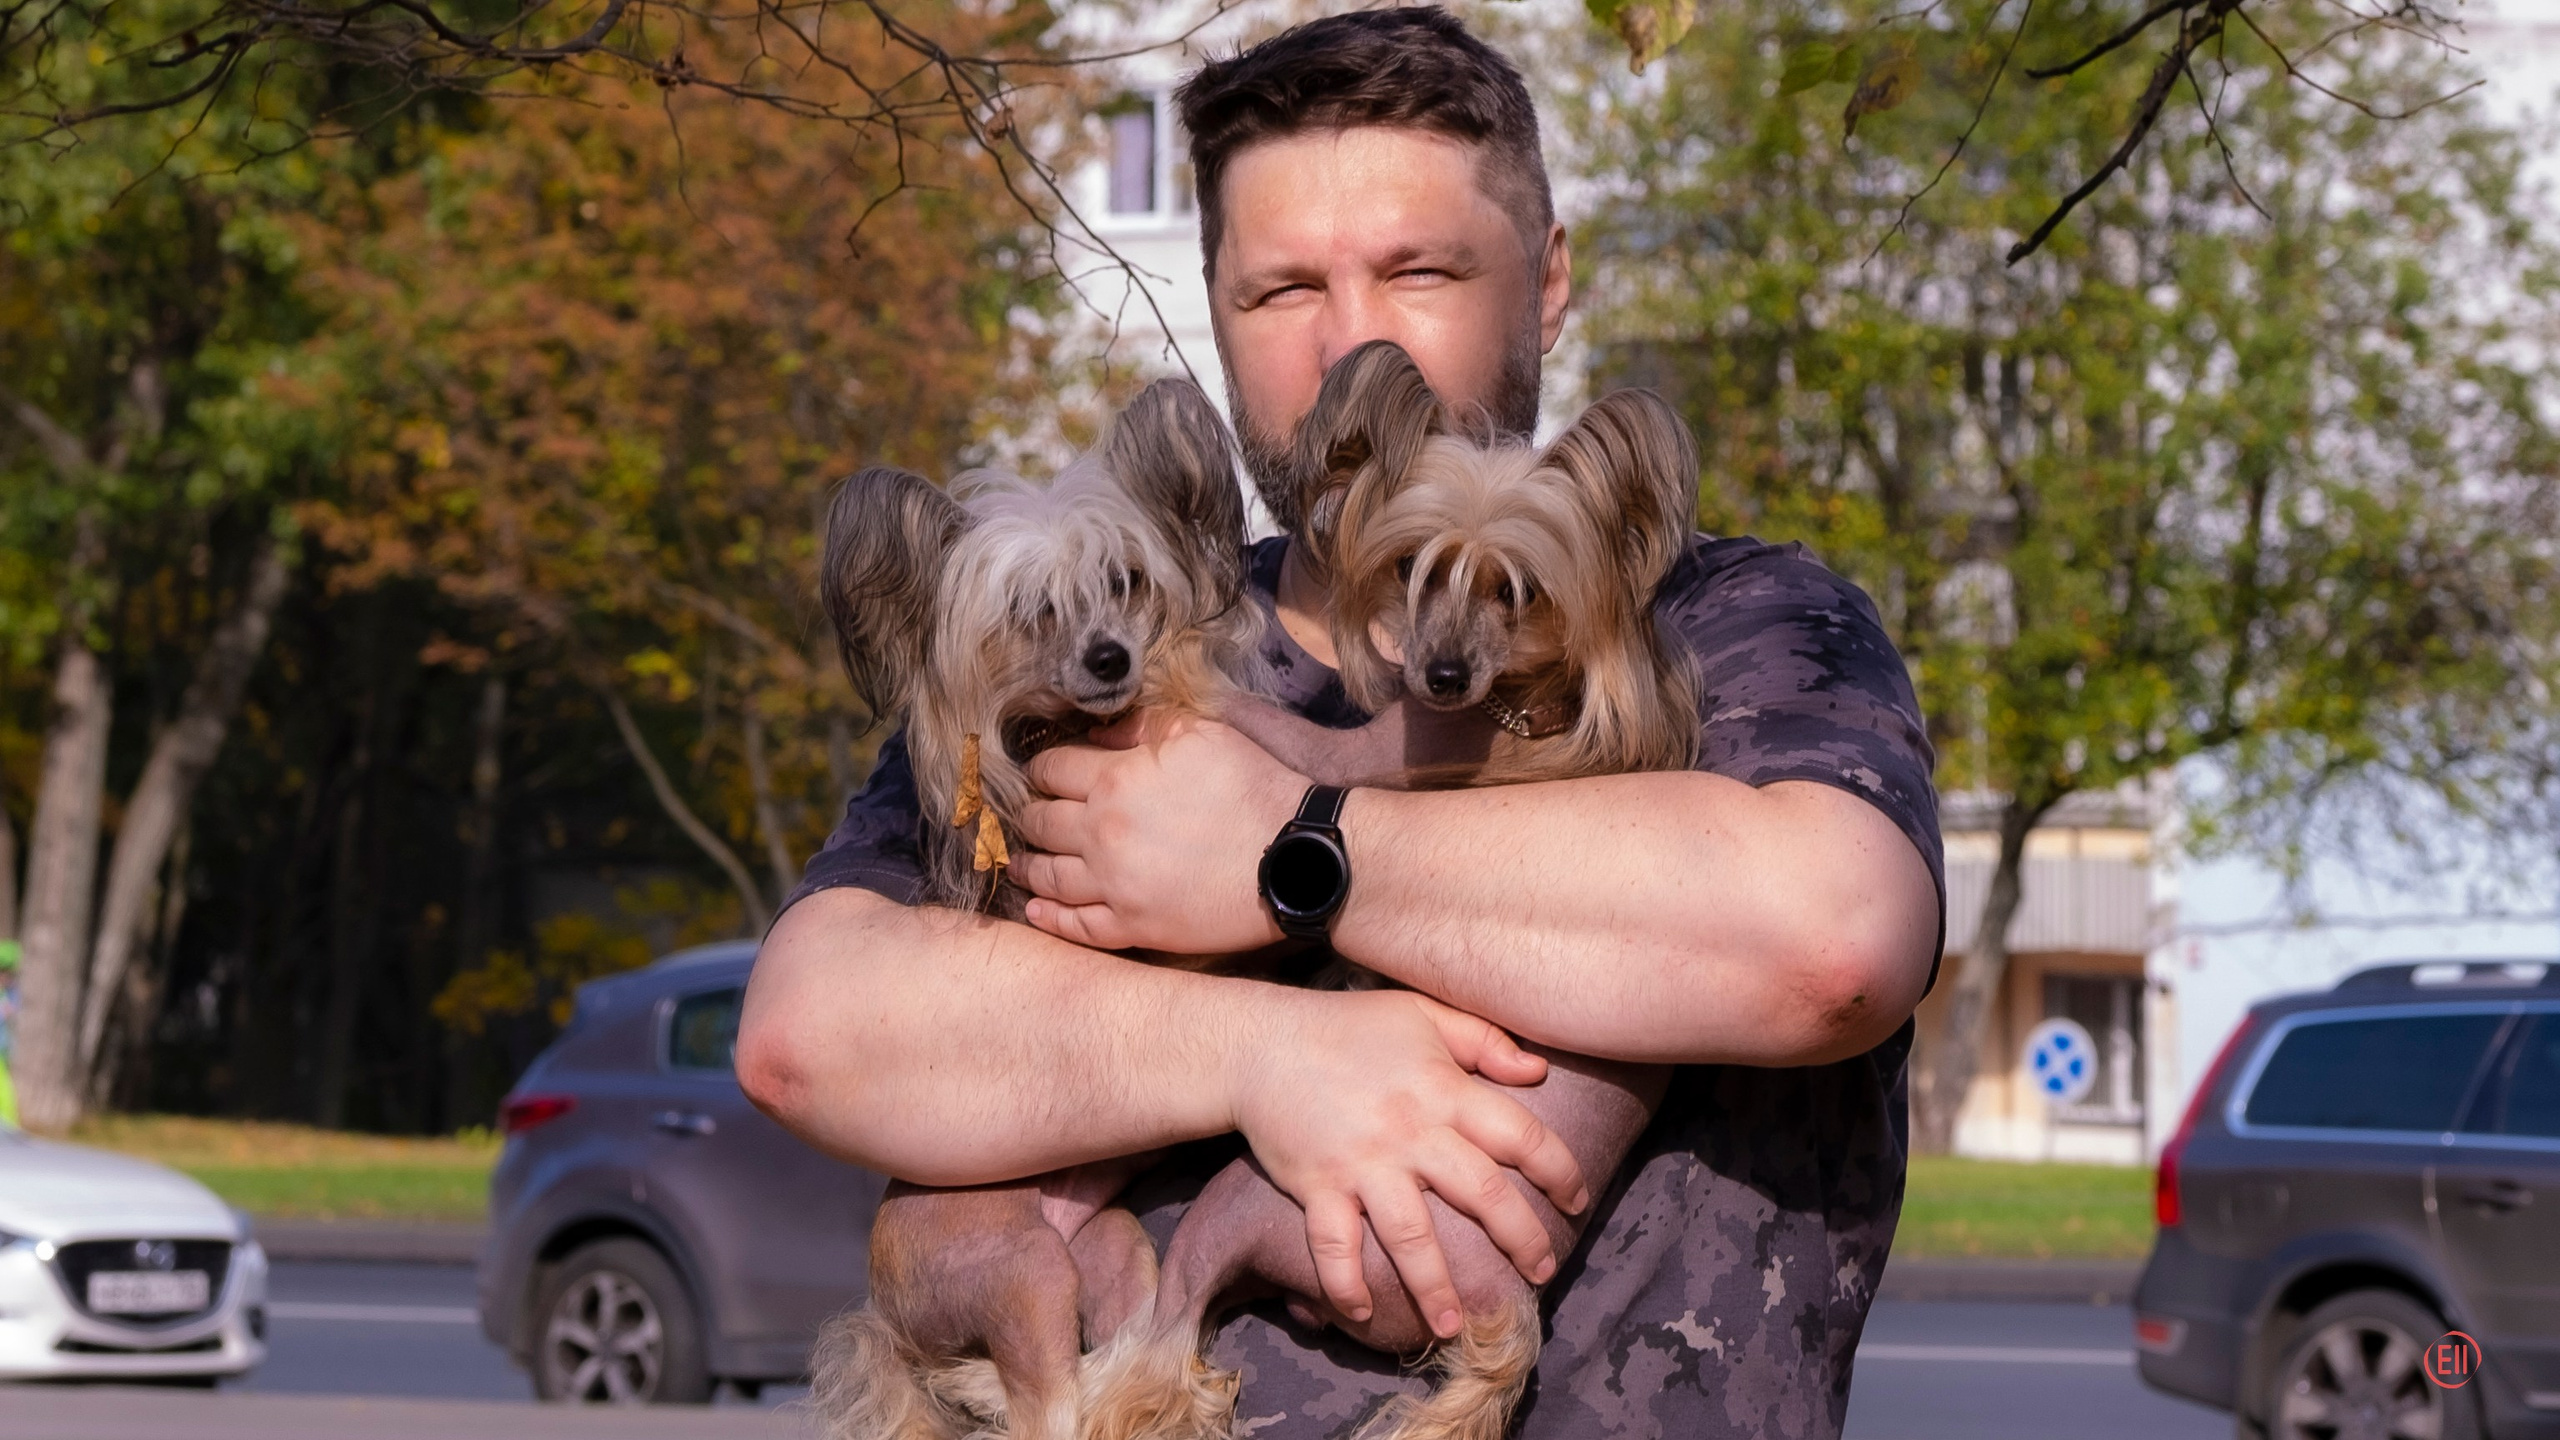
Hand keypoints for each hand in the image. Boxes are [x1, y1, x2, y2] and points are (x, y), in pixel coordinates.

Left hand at [1013, 710, 1304, 953]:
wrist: (1294, 856)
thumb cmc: (1253, 787)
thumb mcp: (1202, 733)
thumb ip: (1143, 726)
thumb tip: (1098, 731)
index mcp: (1115, 781)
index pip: (1050, 769)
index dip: (1042, 768)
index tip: (1043, 773)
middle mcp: (1103, 834)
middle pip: (1039, 822)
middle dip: (1030, 814)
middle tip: (1028, 816)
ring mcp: (1115, 886)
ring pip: (1047, 876)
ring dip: (1026, 865)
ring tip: (1019, 862)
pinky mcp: (1134, 927)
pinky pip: (1076, 926)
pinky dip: (1049, 918)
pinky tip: (1037, 910)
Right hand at [1229, 987, 1590, 1338]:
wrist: (1260, 1043)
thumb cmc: (1347, 1027)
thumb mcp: (1423, 1013)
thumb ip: (1484, 1039)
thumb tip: (1538, 1070)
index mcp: (1443, 1089)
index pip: (1519, 1134)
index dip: (1558, 1170)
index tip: (1576, 1201)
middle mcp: (1410, 1132)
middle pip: (1482, 1195)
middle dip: (1521, 1240)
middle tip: (1542, 1274)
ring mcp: (1361, 1164)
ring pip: (1411, 1237)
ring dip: (1437, 1287)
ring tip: (1457, 1327)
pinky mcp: (1317, 1186)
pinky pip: (1334, 1245)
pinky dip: (1345, 1284)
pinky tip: (1363, 1313)